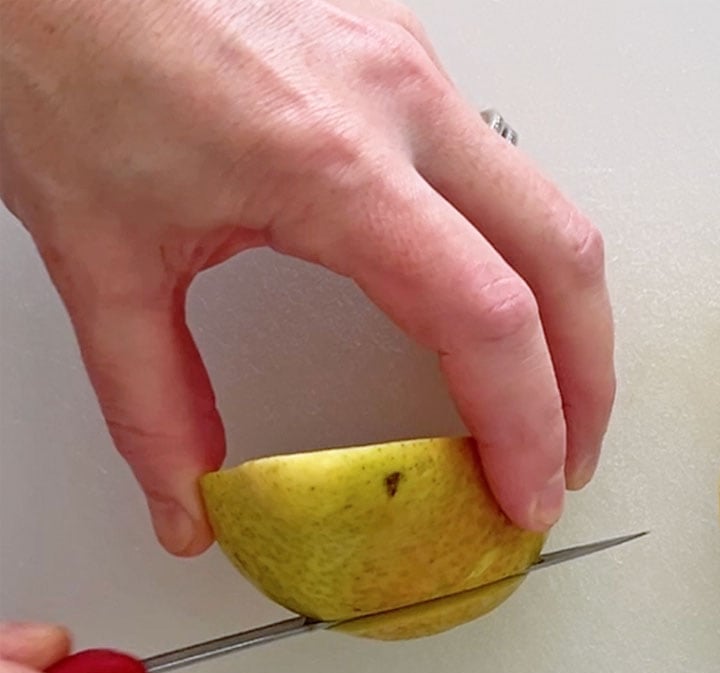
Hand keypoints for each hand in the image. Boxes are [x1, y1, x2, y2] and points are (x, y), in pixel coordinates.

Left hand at [0, 0, 614, 554]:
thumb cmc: (58, 51)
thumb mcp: (100, 256)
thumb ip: (152, 402)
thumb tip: (188, 498)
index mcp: (332, 163)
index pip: (486, 318)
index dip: (526, 424)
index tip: (527, 492)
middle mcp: (396, 104)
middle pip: (562, 260)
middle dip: (587, 380)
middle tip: (568, 457)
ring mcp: (410, 71)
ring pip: (549, 206)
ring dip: (569, 314)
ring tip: (549, 391)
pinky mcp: (402, 58)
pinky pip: (502, 168)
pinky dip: (522, 253)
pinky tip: (493, 293)